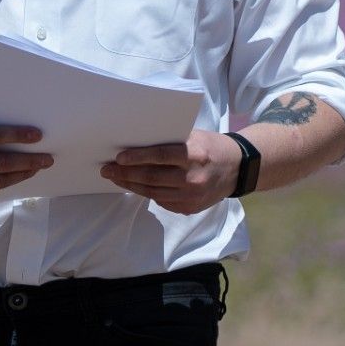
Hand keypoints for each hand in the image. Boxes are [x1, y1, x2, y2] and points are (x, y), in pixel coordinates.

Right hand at [0, 124, 52, 208]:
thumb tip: (15, 139)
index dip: (18, 136)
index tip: (38, 136)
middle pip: (3, 163)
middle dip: (29, 161)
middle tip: (47, 159)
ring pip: (1, 181)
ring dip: (21, 174)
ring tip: (35, 168)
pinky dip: (2, 185)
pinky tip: (12, 177)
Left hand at [100, 130, 241, 214]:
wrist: (238, 169)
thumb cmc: (211, 146)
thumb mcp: (194, 137)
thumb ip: (170, 143)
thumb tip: (137, 145)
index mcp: (194, 155)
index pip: (160, 157)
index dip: (137, 158)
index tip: (118, 158)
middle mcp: (193, 178)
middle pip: (152, 178)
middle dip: (125, 174)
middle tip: (107, 170)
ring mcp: (191, 196)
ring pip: (153, 192)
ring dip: (132, 185)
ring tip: (116, 178)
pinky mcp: (190, 208)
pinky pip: (162, 201)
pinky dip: (147, 193)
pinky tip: (136, 186)